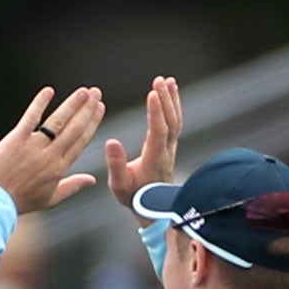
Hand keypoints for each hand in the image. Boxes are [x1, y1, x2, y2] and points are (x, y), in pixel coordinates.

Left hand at [0, 87, 106, 214]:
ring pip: (58, 121)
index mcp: (60, 167)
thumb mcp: (51, 198)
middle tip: (96, 93)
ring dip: (72, 104)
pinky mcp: (17, 139)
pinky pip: (31, 117)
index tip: (100, 108)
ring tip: (83, 91)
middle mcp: (50, 154)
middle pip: (74, 128)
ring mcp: (34, 146)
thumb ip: (73, 186)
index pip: (81, 140)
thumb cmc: (22, 201)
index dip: (92, 122)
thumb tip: (92, 180)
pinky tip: (49, 91)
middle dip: (87, 109)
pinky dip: (40, 103)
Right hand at [102, 75, 182, 209]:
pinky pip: (175, 123)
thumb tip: (111, 142)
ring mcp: (171, 149)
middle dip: (166, 100)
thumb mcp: (119, 185)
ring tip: (169, 81)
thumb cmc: (133, 196)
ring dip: (173, 100)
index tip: (152, 92)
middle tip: (160, 80)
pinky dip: (174, 107)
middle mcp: (166, 152)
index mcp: (154, 159)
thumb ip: (115, 164)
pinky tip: (171, 94)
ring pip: (176, 121)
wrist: (152, 208)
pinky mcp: (170, 147)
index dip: (157, 112)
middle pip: (171, 122)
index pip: (159, 131)